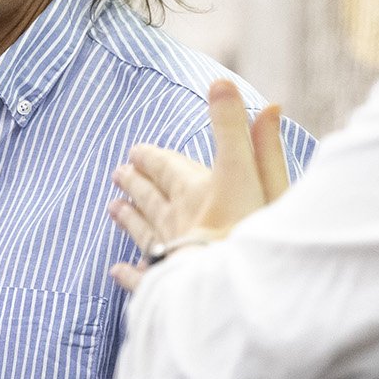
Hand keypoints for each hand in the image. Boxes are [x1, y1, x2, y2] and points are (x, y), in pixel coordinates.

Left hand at [108, 80, 288, 290]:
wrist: (238, 293)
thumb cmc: (257, 236)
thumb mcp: (263, 177)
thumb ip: (247, 135)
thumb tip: (223, 85)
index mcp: (199, 191)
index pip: (169, 167)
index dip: (152, 158)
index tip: (136, 151)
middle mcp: (177, 219)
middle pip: (151, 196)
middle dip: (136, 182)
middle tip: (119, 173)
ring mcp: (169, 254)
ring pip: (142, 230)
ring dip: (128, 217)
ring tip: (114, 208)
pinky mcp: (165, 286)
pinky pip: (143, 278)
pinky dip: (130, 273)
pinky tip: (117, 270)